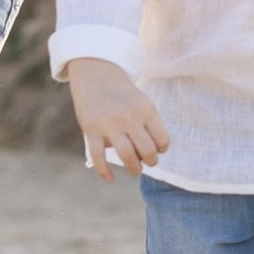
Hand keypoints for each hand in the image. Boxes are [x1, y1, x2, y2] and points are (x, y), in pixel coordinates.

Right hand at [69, 57, 167, 179]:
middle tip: (148, 162)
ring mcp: (109, 124)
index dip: (162, 149)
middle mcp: (129, 117)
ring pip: (126, 156)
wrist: (96, 74)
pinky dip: (105, 171)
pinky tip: (110, 178)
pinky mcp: (91, 130)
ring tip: (135, 169)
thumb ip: (148, 125)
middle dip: (151, 161)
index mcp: (146, 109)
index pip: (162, 139)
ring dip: (134, 168)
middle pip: (147, 151)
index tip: (158, 149)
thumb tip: (152, 155)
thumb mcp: (142, 102)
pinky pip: (99, 157)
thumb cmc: (123, 94)